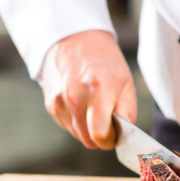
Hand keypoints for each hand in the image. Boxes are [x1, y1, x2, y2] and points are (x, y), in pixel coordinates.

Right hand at [41, 30, 136, 149]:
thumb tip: (125, 134)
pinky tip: (81, 102)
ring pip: (77, 135)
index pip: (100, 135)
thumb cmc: (104, 60)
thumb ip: (128, 111)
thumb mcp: (126, 81)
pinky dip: (76, 120)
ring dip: (88, 128)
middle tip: (107, 118)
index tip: (116, 132)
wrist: (74, 40)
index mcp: (98, 92)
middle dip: (101, 135)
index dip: (111, 139)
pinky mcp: (51, 105)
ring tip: (93, 105)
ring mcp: (60, 102)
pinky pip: (67, 125)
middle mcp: (75, 99)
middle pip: (89, 140)